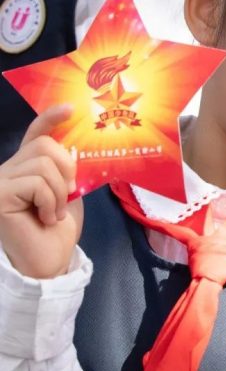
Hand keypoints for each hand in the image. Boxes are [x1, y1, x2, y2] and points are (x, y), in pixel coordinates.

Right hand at [0, 106, 83, 278]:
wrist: (49, 261)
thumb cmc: (57, 230)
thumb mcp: (68, 193)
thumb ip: (66, 170)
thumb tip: (73, 147)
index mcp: (25, 167)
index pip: (36, 135)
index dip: (50, 119)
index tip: (70, 109)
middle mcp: (7, 169)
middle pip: (47, 146)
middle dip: (67, 171)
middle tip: (64, 197)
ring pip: (45, 164)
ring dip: (60, 192)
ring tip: (53, 213)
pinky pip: (37, 183)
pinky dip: (50, 202)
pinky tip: (45, 218)